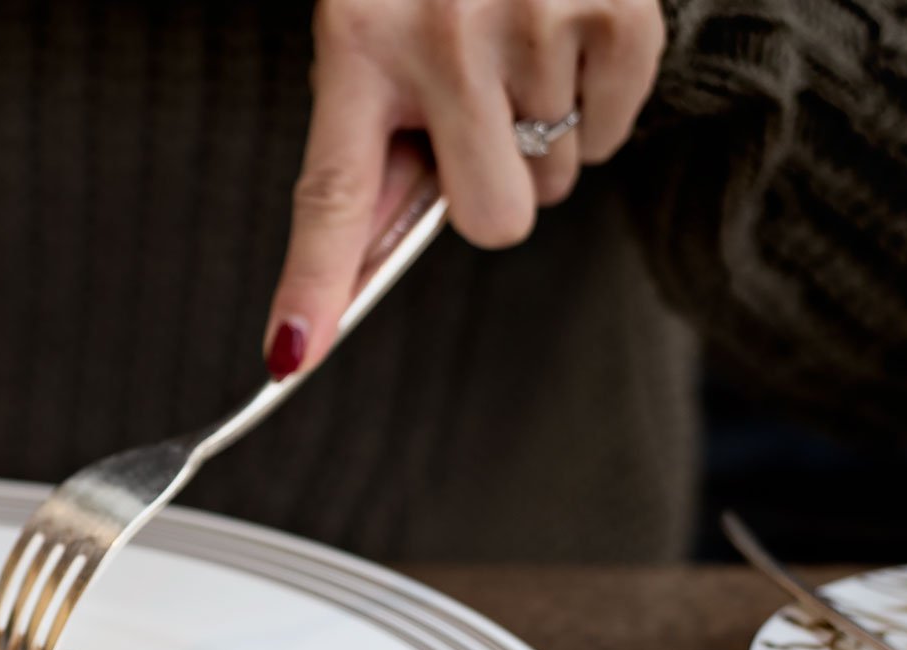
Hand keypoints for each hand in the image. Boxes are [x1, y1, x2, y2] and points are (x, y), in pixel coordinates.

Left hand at [264, 0, 663, 377]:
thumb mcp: (371, 40)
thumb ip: (370, 154)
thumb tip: (350, 286)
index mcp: (355, 49)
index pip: (328, 196)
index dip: (312, 286)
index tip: (289, 358)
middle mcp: (440, 40)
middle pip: (491, 222)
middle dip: (493, 188)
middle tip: (479, 115)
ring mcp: (533, 24)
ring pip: (554, 182)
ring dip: (539, 133)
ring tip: (517, 46)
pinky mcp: (617, 11)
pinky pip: (609, 138)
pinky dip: (594, 105)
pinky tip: (564, 38)